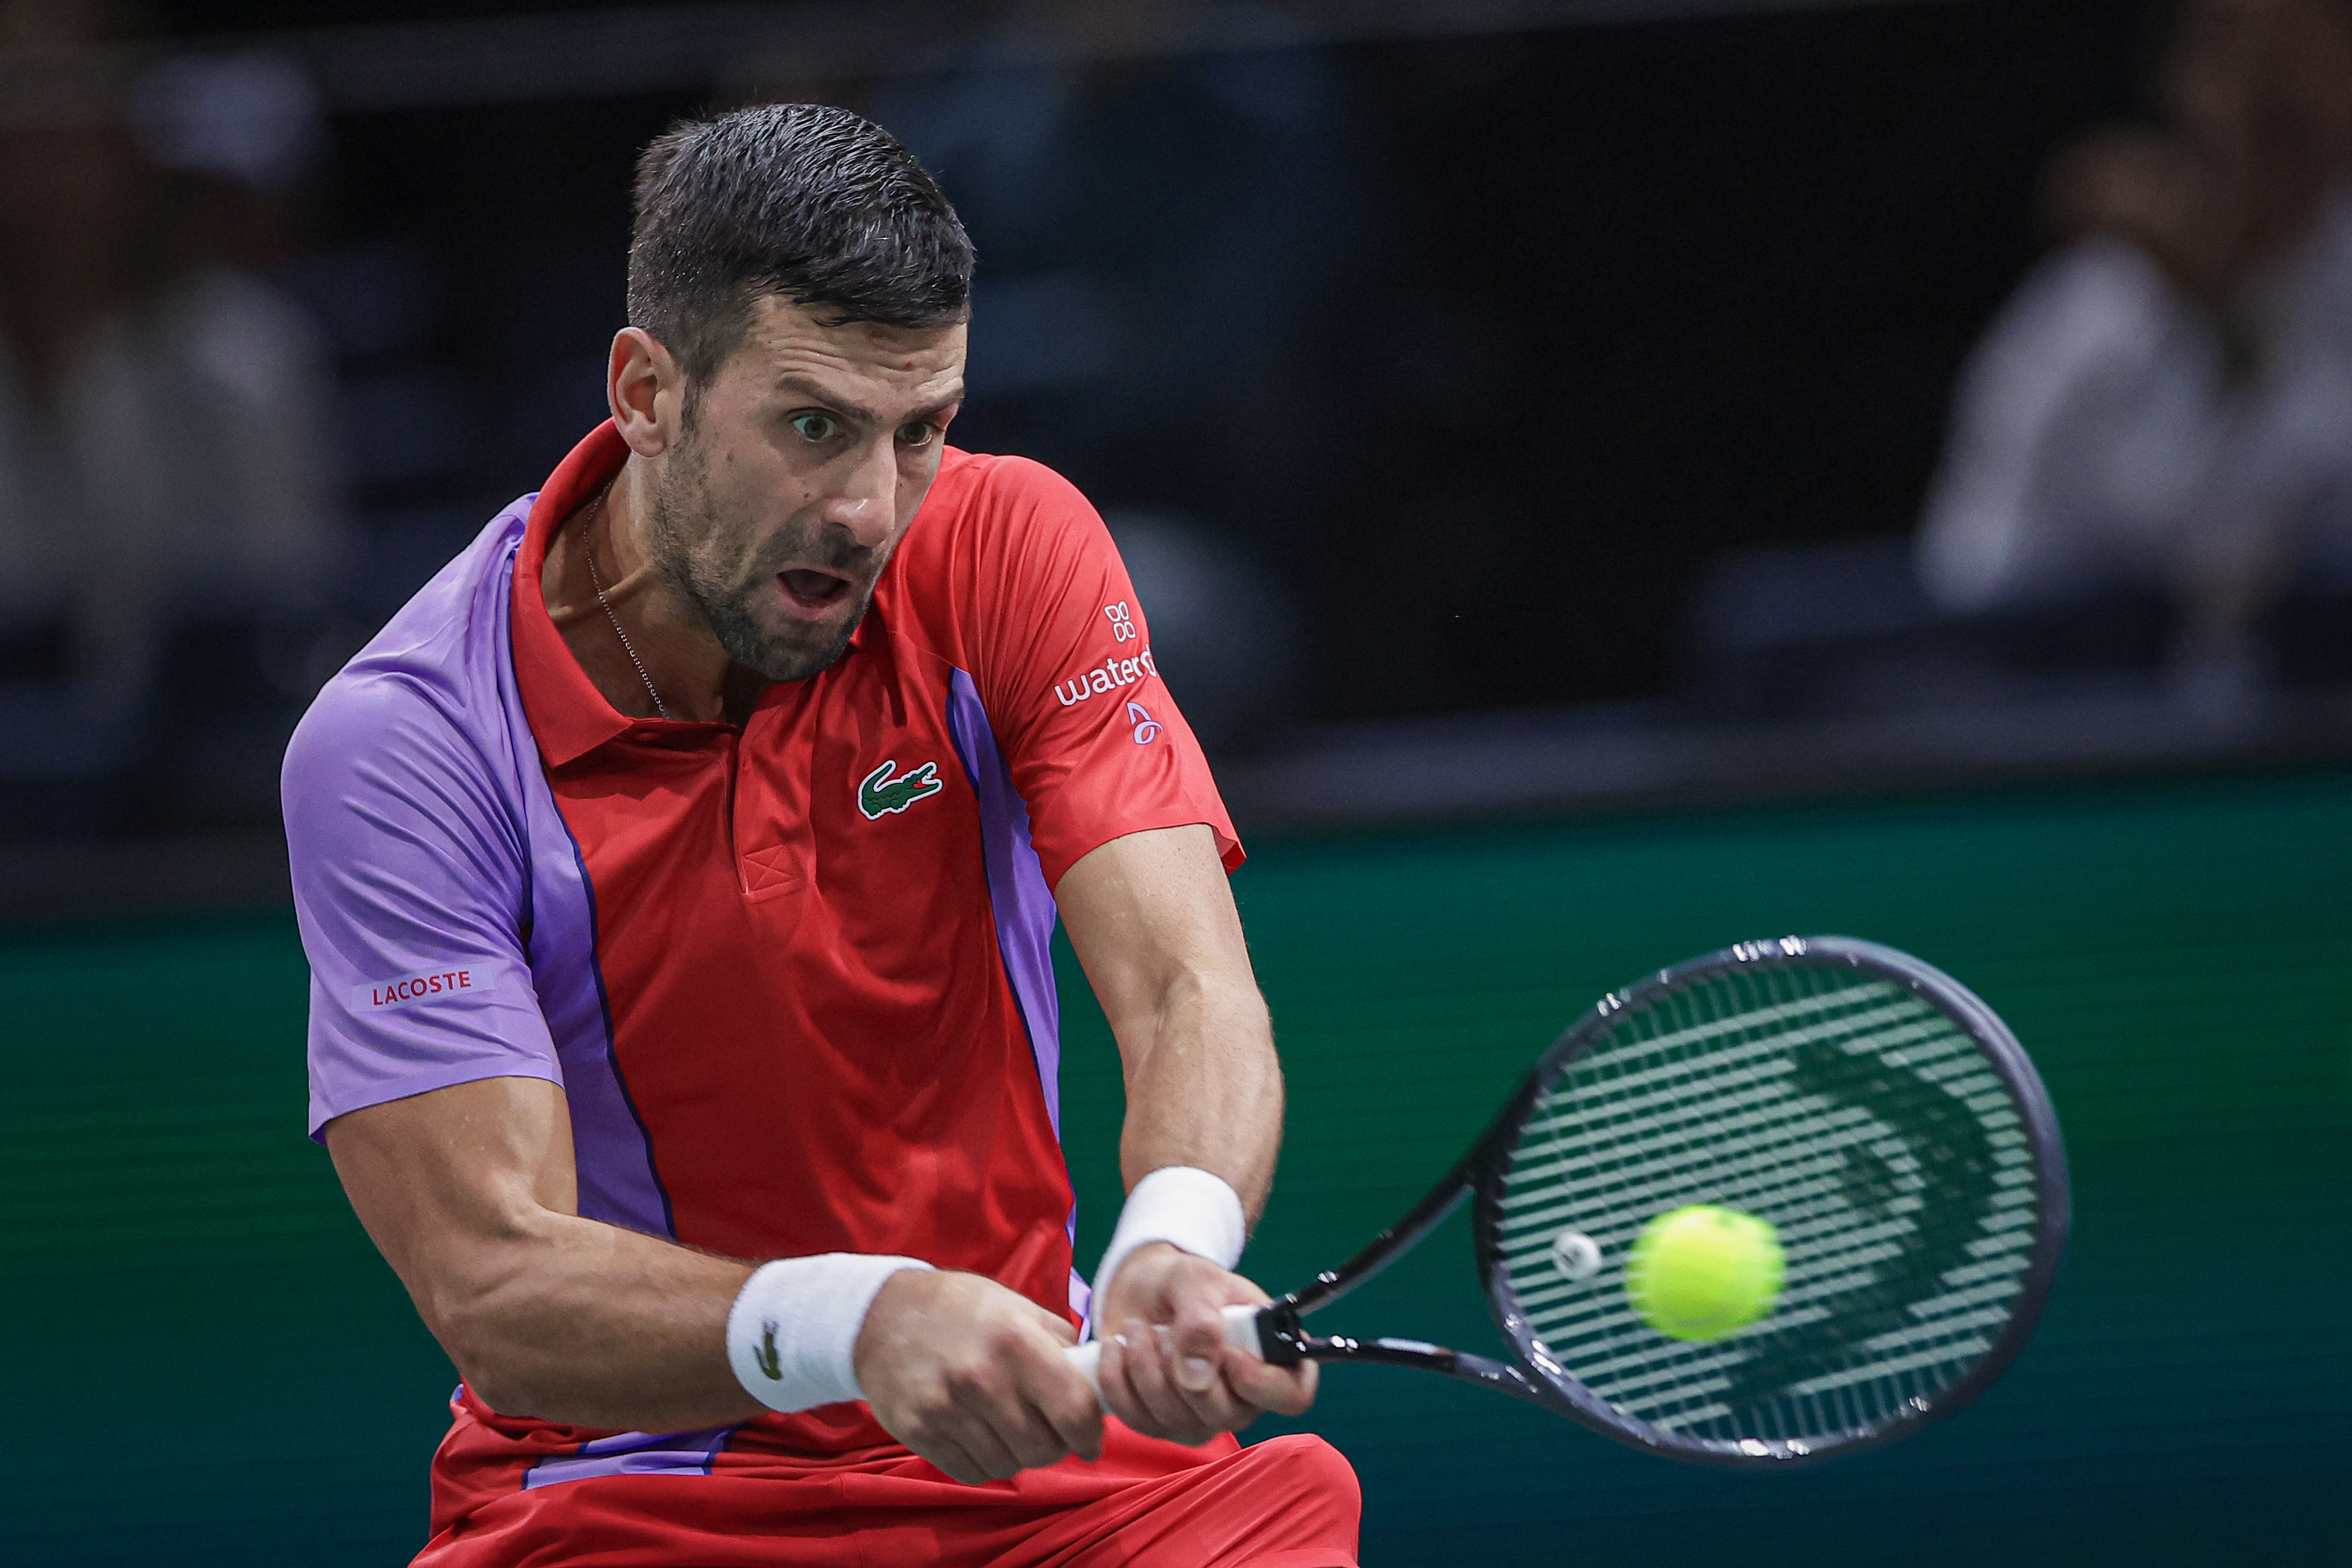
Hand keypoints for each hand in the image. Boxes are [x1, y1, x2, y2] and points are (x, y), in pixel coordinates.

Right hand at [853, 1269, 1102, 1483]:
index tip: (1091, 1439)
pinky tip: (981, 1437)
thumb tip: (1096, 1378)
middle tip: (1048, 1433)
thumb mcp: (1015, 1306)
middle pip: (1043, 1447)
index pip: (1074, 1409)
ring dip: (1018, 1455)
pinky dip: (985, 1463)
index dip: (1090, 1433)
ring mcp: (946, 1407)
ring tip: (1009, 1429)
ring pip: (1008, 1465)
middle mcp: (982, 1376)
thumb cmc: (959, 1308)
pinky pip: (972, 1472)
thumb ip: (1059, 1341)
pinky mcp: (918, 1430)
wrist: (880, 1315)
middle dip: (1054, 1446)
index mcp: (1016, 1340)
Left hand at [1091, 1242, 1317, 1444]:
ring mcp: (1202, 1418)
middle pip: (1226, 1415)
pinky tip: (1117, 1348)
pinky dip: (1117, 1380)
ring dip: (1146, 1369)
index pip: (1292, 1396)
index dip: (1263, 1384)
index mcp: (1272, 1358)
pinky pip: (1137, 1420)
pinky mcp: (1160, 1424)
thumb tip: (1197, 1377)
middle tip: (1163, 1329)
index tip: (1229, 1353)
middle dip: (1183, 1369)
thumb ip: (1202, 1319)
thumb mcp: (1196, 1280)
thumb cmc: (1182, 1282)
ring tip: (1137, 1329)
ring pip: (1177, 1421)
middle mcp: (1243, 1398)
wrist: (1141, 1290)